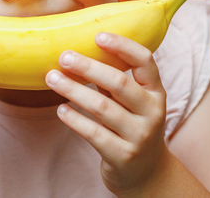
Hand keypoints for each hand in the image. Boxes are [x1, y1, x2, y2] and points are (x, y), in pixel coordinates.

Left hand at [45, 32, 167, 196]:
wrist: (146, 173)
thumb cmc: (132, 125)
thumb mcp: (133, 102)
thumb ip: (115, 79)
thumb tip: (79, 49)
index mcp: (156, 91)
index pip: (145, 61)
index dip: (123, 46)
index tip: (98, 35)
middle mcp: (153, 112)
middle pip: (119, 83)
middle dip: (89, 67)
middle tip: (64, 57)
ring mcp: (139, 136)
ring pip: (103, 108)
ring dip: (74, 90)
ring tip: (52, 79)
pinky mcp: (123, 156)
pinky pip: (94, 134)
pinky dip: (75, 119)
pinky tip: (61, 109)